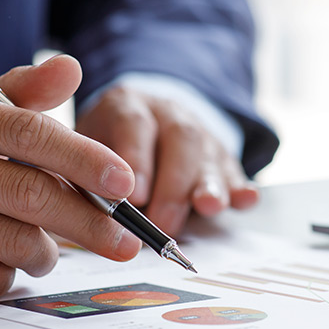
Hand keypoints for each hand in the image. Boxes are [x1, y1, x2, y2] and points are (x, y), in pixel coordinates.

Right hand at [0, 55, 142, 297]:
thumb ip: (19, 92)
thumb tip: (72, 67)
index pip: (28, 132)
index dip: (84, 159)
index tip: (125, 182)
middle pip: (30, 195)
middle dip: (90, 222)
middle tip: (126, 240)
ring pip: (15, 244)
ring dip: (45, 252)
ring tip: (43, 245)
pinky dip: (8, 274)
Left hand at [76, 85, 258, 235]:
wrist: (141, 121)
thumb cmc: (103, 146)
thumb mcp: (83, 148)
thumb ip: (85, 174)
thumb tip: (83, 215)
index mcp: (127, 105)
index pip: (134, 124)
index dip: (136, 158)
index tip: (133, 196)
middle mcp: (168, 114)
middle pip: (179, 139)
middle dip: (172, 184)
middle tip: (161, 223)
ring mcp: (199, 134)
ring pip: (208, 153)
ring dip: (209, 184)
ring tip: (208, 207)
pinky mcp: (221, 158)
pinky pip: (234, 170)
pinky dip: (241, 188)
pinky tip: (245, 201)